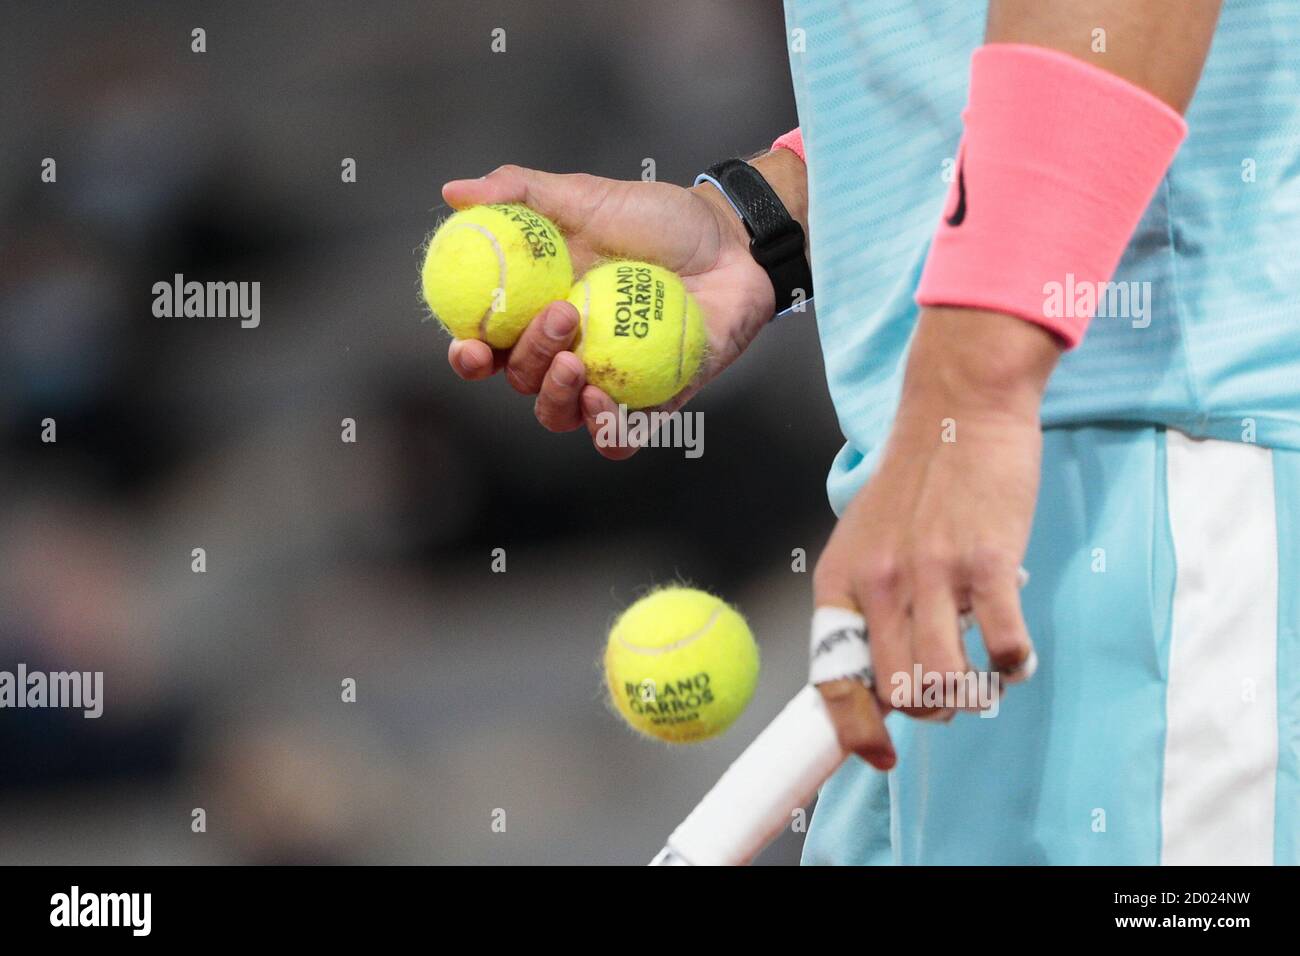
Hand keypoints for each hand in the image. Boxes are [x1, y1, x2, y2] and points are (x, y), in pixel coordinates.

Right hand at [441, 164, 780, 458]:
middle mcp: (567, 351)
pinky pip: (621, 438)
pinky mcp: (655, 402)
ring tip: (577, 362)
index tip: (470, 345)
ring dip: (557, 399)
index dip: (469, 355)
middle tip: (562, 317)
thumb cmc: (659, 218)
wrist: (731, 241)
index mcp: (539, 310)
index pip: (489, 345)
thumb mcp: (586, 196)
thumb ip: (521, 193)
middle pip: (522, 380)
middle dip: (528, 358)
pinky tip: (606, 407)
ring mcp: (609, 380)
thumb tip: (454, 191)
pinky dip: (607, 433)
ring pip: (560, 415)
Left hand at [812, 308, 1059, 767]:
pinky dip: (1013, 666)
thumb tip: (881, 674)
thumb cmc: (915, 480)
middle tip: (949, 694)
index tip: (878, 757)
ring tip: (983, 677)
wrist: (958, 410)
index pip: (834, 678)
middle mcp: (878, 583)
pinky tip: (1015, 652)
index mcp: (841, 581)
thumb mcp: (867, 540)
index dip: (855, 730)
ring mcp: (931, 574)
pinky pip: (1002, 648)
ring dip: (969, 697)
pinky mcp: (986, 563)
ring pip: (944, 684)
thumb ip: (869, 602)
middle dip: (927, 711)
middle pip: (897, 693)